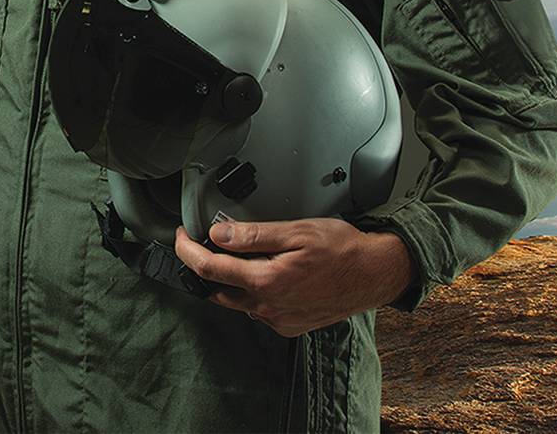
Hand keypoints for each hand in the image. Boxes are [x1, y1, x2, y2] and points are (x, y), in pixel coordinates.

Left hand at [172, 218, 414, 336]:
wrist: (375, 274)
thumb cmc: (343, 250)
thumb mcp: (296, 231)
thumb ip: (253, 235)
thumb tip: (218, 234)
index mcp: (267, 281)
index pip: (209, 269)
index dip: (187, 251)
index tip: (181, 237)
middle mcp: (269, 306)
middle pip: (217, 289)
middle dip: (204, 266)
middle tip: (204, 242)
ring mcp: (278, 319)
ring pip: (237, 301)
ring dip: (230, 280)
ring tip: (240, 255)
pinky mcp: (289, 325)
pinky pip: (257, 310)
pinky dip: (252, 292)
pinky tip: (266, 274)